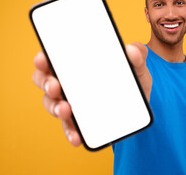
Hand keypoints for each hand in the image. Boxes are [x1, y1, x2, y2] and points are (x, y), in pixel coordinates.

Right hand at [32, 42, 151, 146]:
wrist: (142, 110)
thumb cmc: (133, 82)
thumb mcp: (138, 67)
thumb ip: (138, 55)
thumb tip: (132, 49)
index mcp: (79, 64)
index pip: (55, 56)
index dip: (44, 57)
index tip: (43, 58)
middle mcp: (70, 82)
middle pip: (45, 79)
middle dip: (46, 82)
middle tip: (55, 86)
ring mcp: (72, 103)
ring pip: (52, 104)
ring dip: (55, 107)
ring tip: (66, 110)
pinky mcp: (80, 122)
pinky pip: (70, 127)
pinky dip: (71, 132)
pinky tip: (77, 137)